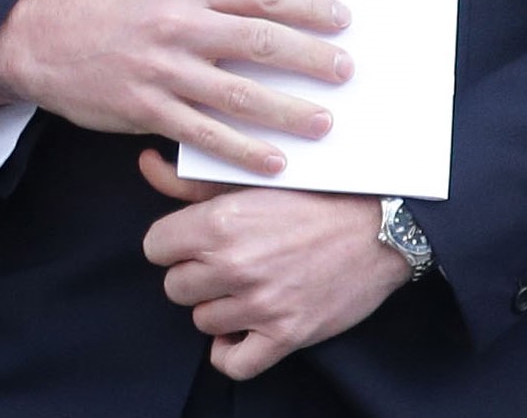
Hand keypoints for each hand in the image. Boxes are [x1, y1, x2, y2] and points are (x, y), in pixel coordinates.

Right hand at [0, 0, 352, 174]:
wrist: (47, 41)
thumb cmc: (114, 8)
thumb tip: (269, 6)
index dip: (307, 6)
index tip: (341, 18)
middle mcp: (181, 26)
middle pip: (261, 42)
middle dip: (310, 58)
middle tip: (345, 71)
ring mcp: (165, 70)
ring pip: (240, 94)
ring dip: (288, 111)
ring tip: (324, 123)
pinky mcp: (148, 110)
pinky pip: (206, 135)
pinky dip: (244, 150)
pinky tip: (275, 161)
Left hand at [140, 150, 411, 377]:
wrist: (381, 225)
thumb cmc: (318, 195)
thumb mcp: (253, 178)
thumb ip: (191, 179)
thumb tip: (145, 163)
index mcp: (221, 222)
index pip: (154, 247)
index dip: (174, 242)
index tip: (197, 240)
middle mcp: (235, 265)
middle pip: (175, 286)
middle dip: (198, 274)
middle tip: (230, 260)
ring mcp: (260, 304)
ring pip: (202, 320)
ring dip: (222, 306)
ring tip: (249, 284)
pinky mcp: (285, 335)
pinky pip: (232, 362)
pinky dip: (233, 349)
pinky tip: (247, 327)